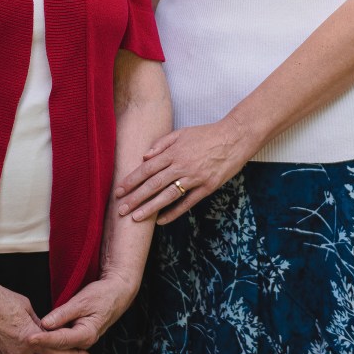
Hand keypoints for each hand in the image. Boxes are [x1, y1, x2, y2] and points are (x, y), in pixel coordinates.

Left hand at [0, 272, 137, 353]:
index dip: (43, 340)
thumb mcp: (83, 300)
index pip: (61, 340)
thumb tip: (45, 323)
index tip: (27, 338)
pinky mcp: (69, 343)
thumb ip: (63, 313)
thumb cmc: (101, 296)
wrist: (116, 296)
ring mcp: (74, 346)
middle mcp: (80, 345)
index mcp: (86, 335)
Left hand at [114, 118, 250, 223]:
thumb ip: (162, 143)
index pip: (147, 168)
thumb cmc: (207, 134)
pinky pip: (187, 202)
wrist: (235, 137)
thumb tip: (144, 157)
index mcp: (174, 152)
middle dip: (135, 198)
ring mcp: (195, 177)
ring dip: (150, 208)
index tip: (118, 191)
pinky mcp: (207, 187)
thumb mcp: (182, 132)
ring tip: (135, 218)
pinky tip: (161, 221)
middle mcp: (181, 165)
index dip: (131, 180)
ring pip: (168, 195)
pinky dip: (173, 212)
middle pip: (154, 184)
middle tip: (120, 210)